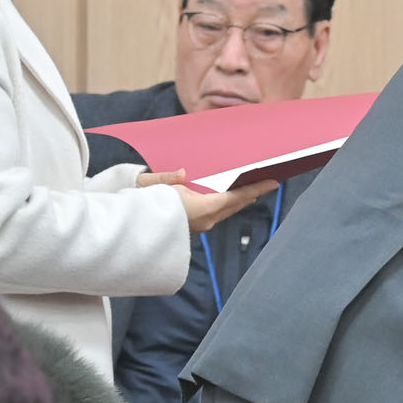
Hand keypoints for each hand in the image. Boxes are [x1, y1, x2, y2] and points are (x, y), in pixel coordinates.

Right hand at [147, 168, 278, 233]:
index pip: (236, 197)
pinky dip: (225, 204)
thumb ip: (168, 177)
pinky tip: (226, 197)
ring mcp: (200, 225)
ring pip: (226, 210)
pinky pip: (215, 214)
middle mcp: (206, 219)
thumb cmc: (139, 204)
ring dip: (238, 199)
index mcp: (202, 208)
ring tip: (251, 188)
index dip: (256, 189)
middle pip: (235, 205)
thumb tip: (183, 173)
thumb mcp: (149, 185)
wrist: (129, 229)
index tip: (273, 181)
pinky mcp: (192, 227)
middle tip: (267, 181)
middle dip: (251, 193)